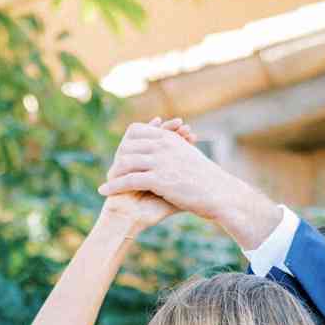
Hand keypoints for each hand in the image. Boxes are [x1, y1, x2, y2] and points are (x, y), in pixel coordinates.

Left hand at [98, 120, 280, 248]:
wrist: (221, 194)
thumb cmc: (208, 180)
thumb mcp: (190, 157)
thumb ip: (177, 150)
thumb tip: (172, 152)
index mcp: (169, 138)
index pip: (137, 131)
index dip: (126, 143)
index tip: (121, 156)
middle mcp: (162, 145)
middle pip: (128, 146)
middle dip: (117, 159)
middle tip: (110, 171)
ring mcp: (160, 161)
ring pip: (126, 162)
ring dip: (112, 173)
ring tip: (105, 182)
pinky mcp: (159, 179)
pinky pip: (129, 180)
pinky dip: (114, 186)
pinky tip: (104, 192)